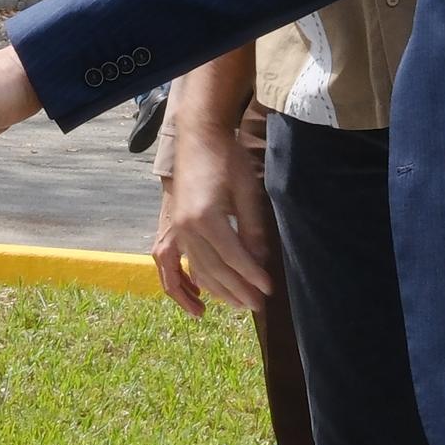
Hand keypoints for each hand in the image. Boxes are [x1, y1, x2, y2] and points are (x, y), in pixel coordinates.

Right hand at [156, 116, 276, 313]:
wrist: (197, 138)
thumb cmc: (226, 159)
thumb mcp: (247, 191)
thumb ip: (253, 227)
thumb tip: (260, 260)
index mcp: (206, 218)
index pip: (234, 258)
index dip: (252, 277)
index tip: (268, 290)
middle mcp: (188, 228)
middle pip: (216, 270)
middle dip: (238, 291)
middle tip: (258, 306)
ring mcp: (179, 230)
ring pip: (200, 271)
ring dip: (220, 291)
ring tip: (240, 304)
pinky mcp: (176, 229)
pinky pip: (188, 263)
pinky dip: (202, 280)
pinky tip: (213, 292)